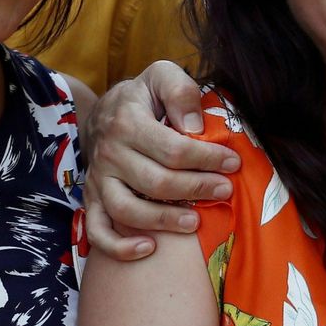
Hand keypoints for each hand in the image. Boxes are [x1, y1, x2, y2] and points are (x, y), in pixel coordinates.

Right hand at [82, 61, 239, 258]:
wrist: (103, 113)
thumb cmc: (142, 98)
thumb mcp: (161, 77)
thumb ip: (180, 92)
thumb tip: (194, 127)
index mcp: (128, 123)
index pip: (173, 150)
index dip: (207, 159)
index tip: (232, 163)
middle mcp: (109, 154)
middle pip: (156, 183)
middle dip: (196, 189)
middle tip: (224, 190)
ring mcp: (99, 180)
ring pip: (127, 210)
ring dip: (164, 221)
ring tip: (195, 221)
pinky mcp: (93, 200)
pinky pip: (99, 231)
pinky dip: (119, 247)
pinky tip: (148, 248)